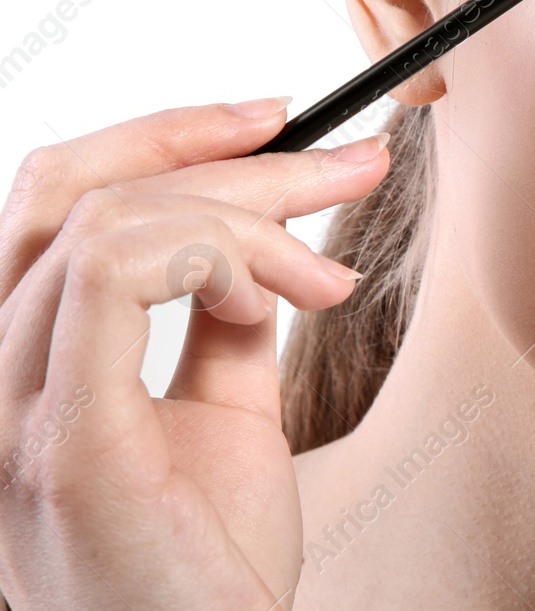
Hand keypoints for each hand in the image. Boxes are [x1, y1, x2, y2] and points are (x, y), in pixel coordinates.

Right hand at [0, 99, 389, 608]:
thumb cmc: (206, 563)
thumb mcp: (223, 415)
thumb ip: (221, 328)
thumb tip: (254, 249)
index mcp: (21, 363)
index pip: (56, 199)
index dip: (165, 135)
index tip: (281, 120)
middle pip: (70, 185)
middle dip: (225, 152)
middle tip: (351, 163)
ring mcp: (10, 411)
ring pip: (103, 217)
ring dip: (247, 215)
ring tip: (326, 281)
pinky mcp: (64, 442)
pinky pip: (106, 273)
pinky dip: (209, 252)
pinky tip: (276, 297)